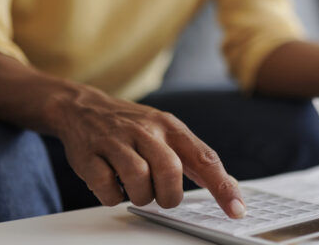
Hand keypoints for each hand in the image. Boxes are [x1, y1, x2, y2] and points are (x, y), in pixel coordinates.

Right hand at [48, 86, 244, 216]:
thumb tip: (228, 187)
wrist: (82, 108)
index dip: (223, 187)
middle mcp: (145, 130)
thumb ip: (194, 157)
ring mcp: (116, 141)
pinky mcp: (89, 155)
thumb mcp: (166, 130)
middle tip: (162, 196)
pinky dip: (113, 196)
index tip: (237, 210)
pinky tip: (113, 185)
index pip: (204, 158)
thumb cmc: (132, 126)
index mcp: (170, 126)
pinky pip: (106, 188)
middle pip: (170, 170)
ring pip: (138, 179)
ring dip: (141, 196)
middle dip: (169, 195)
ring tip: (136, 190)